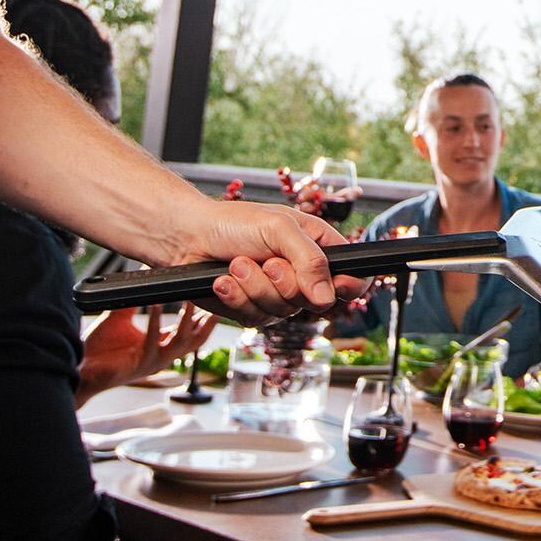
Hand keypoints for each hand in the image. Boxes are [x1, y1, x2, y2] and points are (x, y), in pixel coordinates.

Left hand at [78, 303, 215, 403]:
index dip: (204, 319)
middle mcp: (161, 356)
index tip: (214, 300)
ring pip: (180, 342)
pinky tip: (156, 303)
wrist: (78, 368)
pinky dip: (156, 320)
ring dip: (187, 320)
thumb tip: (139, 278)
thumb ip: (133, 301)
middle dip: (208, 322)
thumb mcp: (120, 319)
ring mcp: (152, 362)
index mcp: (160, 346)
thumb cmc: (98, 349)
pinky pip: (153, 340)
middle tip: (216, 299)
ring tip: (189, 299)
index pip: (191, 333)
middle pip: (195, 341)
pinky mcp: (139, 365)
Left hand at [173, 200, 367, 325]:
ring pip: (283, 311)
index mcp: (318, 250)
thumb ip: (309, 259)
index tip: (335, 286)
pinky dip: (236, 297)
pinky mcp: (252, 310)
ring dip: (255, 287)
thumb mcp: (279, 228)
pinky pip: (255, 318)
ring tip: (236, 264)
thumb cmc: (234, 222)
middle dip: (285, 282)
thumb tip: (327, 297)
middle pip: (316, 302)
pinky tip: (222, 281)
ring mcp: (278, 296)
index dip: (349, 287)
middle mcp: (302, 276)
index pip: (353, 277)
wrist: (187, 236)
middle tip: (266, 261)